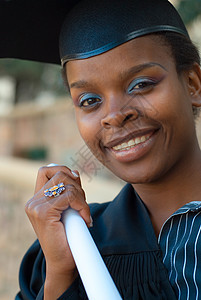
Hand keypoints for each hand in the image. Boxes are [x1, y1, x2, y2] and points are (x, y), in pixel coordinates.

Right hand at [25, 165, 90, 297]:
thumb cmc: (67, 237)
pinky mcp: (43, 212)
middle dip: (76, 184)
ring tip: (83, 212)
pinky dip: (82, 205)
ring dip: (81, 196)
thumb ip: (67, 191)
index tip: (76, 183)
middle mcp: (33, 201)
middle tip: (82, 203)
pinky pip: (70, 196)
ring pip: (66, 184)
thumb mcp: (66, 208)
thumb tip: (75, 173)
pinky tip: (84, 218)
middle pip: (58, 174)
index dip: (63, 171)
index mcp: (36, 199)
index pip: (46, 170)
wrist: (63, 262)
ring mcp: (36, 206)